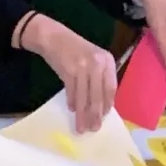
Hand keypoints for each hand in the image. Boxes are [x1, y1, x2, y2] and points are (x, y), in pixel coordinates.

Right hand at [26, 15, 117, 131]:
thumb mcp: (93, 60)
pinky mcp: (69, 69)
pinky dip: (72, 102)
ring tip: (81, 127)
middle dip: (96, 114)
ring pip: (84, 96)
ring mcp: (83, 66)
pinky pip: (72, 91)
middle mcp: (98, 63)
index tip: (104, 118)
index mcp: (107, 61)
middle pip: (98, 95)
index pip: (111, 88)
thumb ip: (100, 78)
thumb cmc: (75, 50)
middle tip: (94, 128)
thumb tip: (102, 105)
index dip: (107, 105)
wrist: (54, 36)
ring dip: (82, 114)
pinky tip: (72, 110)